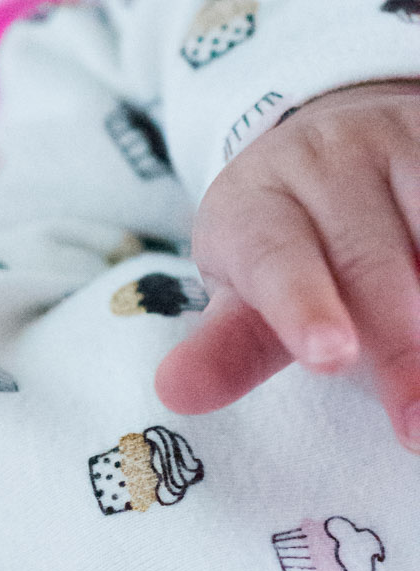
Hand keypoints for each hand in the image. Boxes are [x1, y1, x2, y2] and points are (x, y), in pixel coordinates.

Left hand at [157, 79, 419, 446]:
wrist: (329, 149)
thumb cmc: (281, 248)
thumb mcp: (242, 292)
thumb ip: (224, 346)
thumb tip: (174, 394)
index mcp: (258, 204)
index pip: (277, 259)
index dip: (303, 307)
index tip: (330, 358)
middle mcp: (328, 163)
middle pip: (370, 262)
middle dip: (402, 346)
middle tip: (416, 426)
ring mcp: (404, 145)